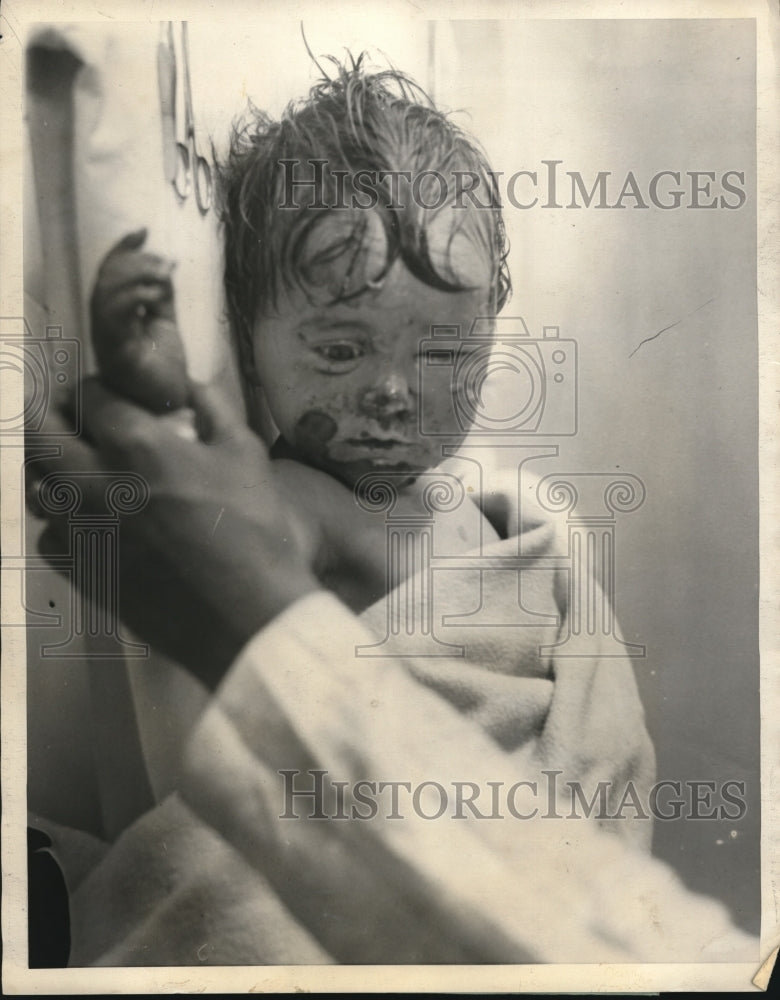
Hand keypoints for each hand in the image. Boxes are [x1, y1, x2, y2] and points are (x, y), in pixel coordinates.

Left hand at [28, 379, 320, 687]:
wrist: (247, 615)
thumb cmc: (254, 534)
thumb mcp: (245, 453)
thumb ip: (210, 406)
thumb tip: (189, 384)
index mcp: (135, 445)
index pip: (88, 393)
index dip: (99, 389)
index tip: (112, 397)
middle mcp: (94, 482)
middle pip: (38, 429)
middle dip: (55, 416)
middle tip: (80, 422)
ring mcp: (81, 529)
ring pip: (38, 484)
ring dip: (59, 470)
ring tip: (93, 475)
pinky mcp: (81, 570)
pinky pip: (51, 533)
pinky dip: (68, 523)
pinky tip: (102, 525)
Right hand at [90, 229, 189, 411]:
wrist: (170, 402)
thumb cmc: (163, 366)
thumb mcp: (164, 322)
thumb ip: (161, 295)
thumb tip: (165, 262)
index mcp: (113, 315)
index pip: (109, 275)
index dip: (121, 250)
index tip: (142, 231)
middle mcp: (104, 326)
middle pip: (104, 282)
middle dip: (132, 263)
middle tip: (162, 261)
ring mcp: (108, 341)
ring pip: (104, 298)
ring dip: (132, 278)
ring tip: (161, 274)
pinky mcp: (118, 355)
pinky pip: (114, 322)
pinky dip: (131, 300)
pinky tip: (153, 294)